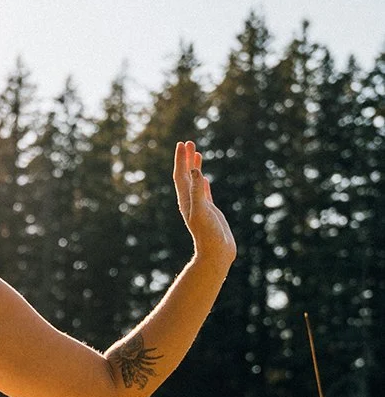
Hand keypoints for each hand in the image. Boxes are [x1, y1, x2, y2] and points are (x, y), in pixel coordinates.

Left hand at [173, 140, 235, 268]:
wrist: (216, 253)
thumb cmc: (208, 235)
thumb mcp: (202, 211)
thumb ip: (198, 192)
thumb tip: (194, 171)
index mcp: (186, 200)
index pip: (181, 175)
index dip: (181, 159)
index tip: (182, 143)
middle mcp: (190, 201)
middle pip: (185, 175)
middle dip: (186, 159)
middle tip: (189, 142)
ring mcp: (199, 205)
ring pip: (195, 181)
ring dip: (194, 167)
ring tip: (197, 153)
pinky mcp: (209, 210)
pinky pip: (203, 191)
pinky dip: (202, 181)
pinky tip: (204, 176)